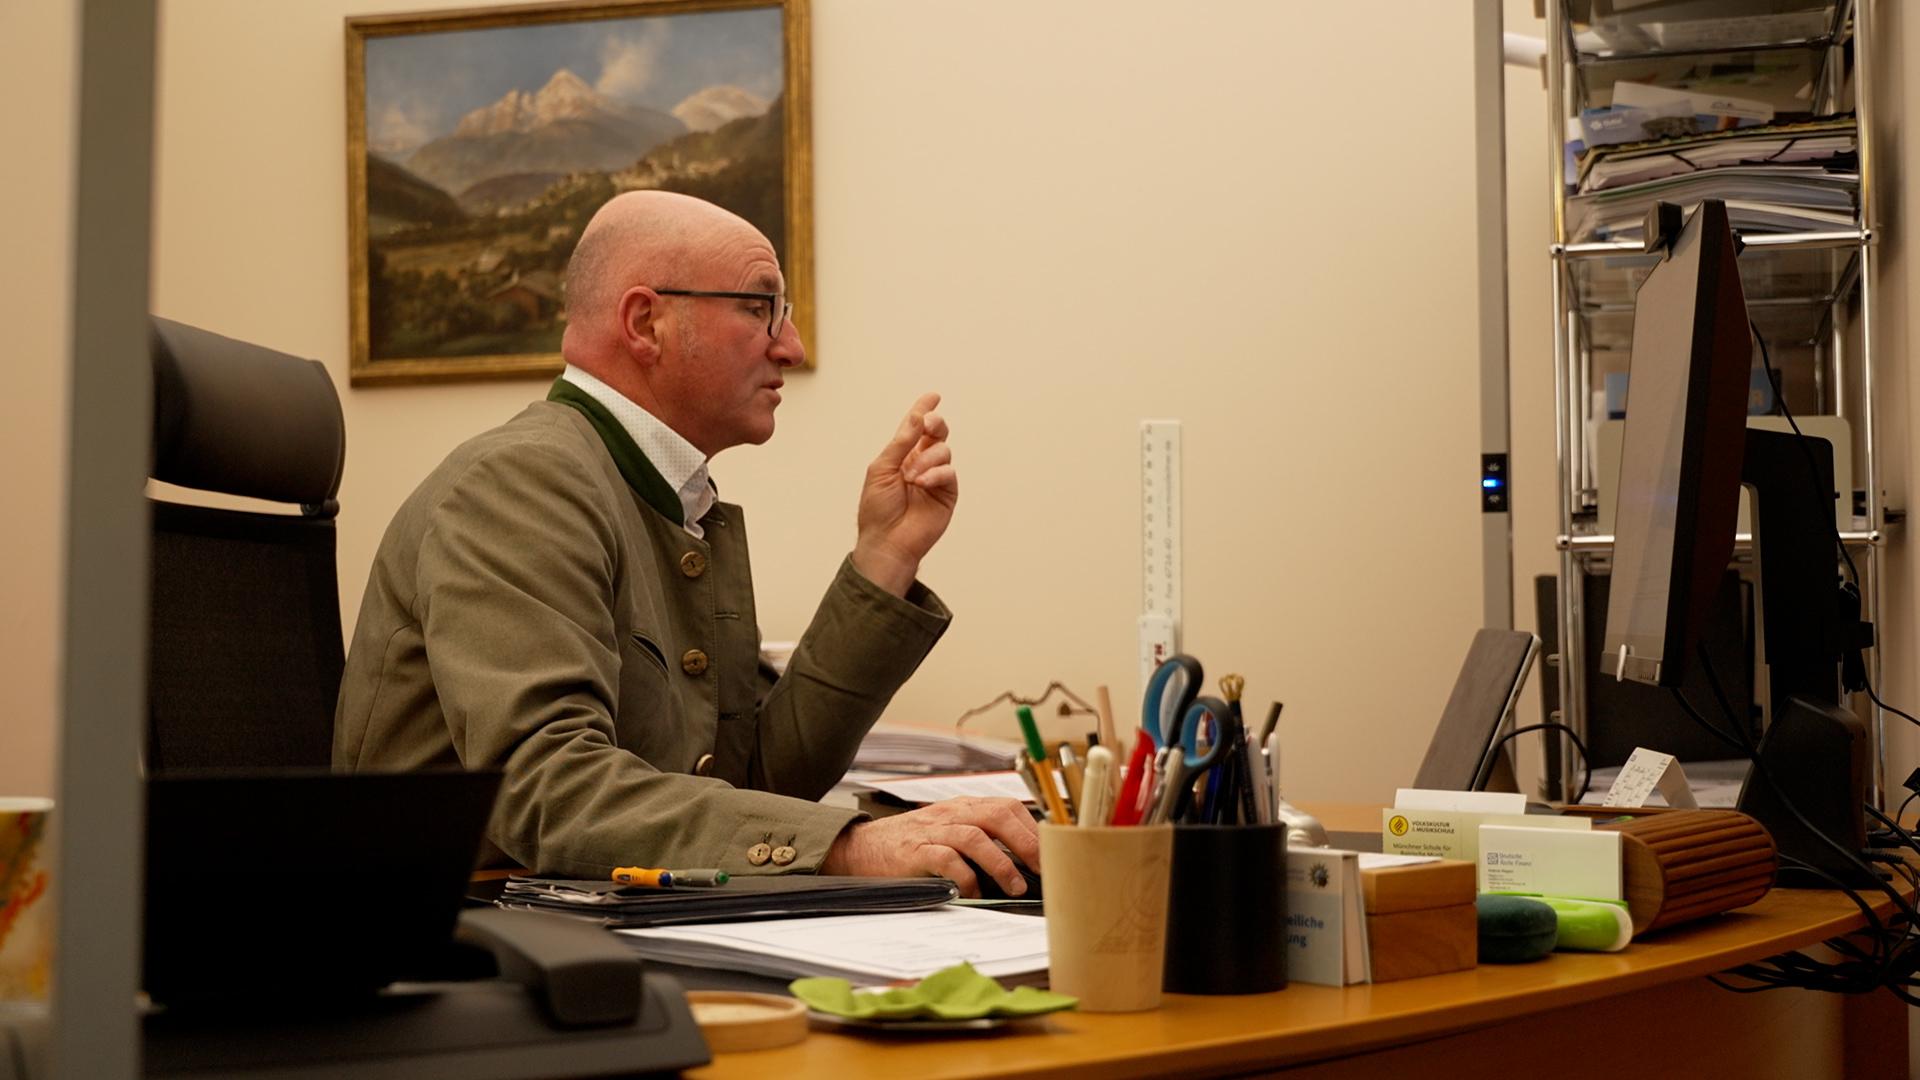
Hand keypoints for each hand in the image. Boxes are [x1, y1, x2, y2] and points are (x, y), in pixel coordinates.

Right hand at [820, 797, 1039, 898]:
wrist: (861, 849)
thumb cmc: (912, 845)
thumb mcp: (949, 831)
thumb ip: (981, 837)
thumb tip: (1025, 863)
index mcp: (964, 807)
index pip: (1008, 807)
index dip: (1034, 828)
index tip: (1055, 851)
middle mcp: (951, 814)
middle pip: (997, 815)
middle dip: (1026, 842)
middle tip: (1044, 868)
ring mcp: (932, 831)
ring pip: (974, 836)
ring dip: (1001, 862)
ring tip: (1016, 886)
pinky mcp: (914, 852)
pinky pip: (945, 860)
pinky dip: (964, 877)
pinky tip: (974, 893)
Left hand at [852, 393, 956, 596]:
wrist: (886, 540)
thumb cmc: (877, 508)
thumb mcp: (882, 469)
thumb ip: (901, 443)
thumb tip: (916, 418)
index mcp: (902, 456)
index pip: (916, 428)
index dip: (924, 410)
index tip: (932, 396)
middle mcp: (921, 463)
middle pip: (936, 433)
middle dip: (934, 423)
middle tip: (928, 424)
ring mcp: (936, 478)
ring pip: (943, 450)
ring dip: (927, 459)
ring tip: (911, 478)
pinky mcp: (947, 493)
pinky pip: (949, 473)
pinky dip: (936, 474)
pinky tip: (922, 483)